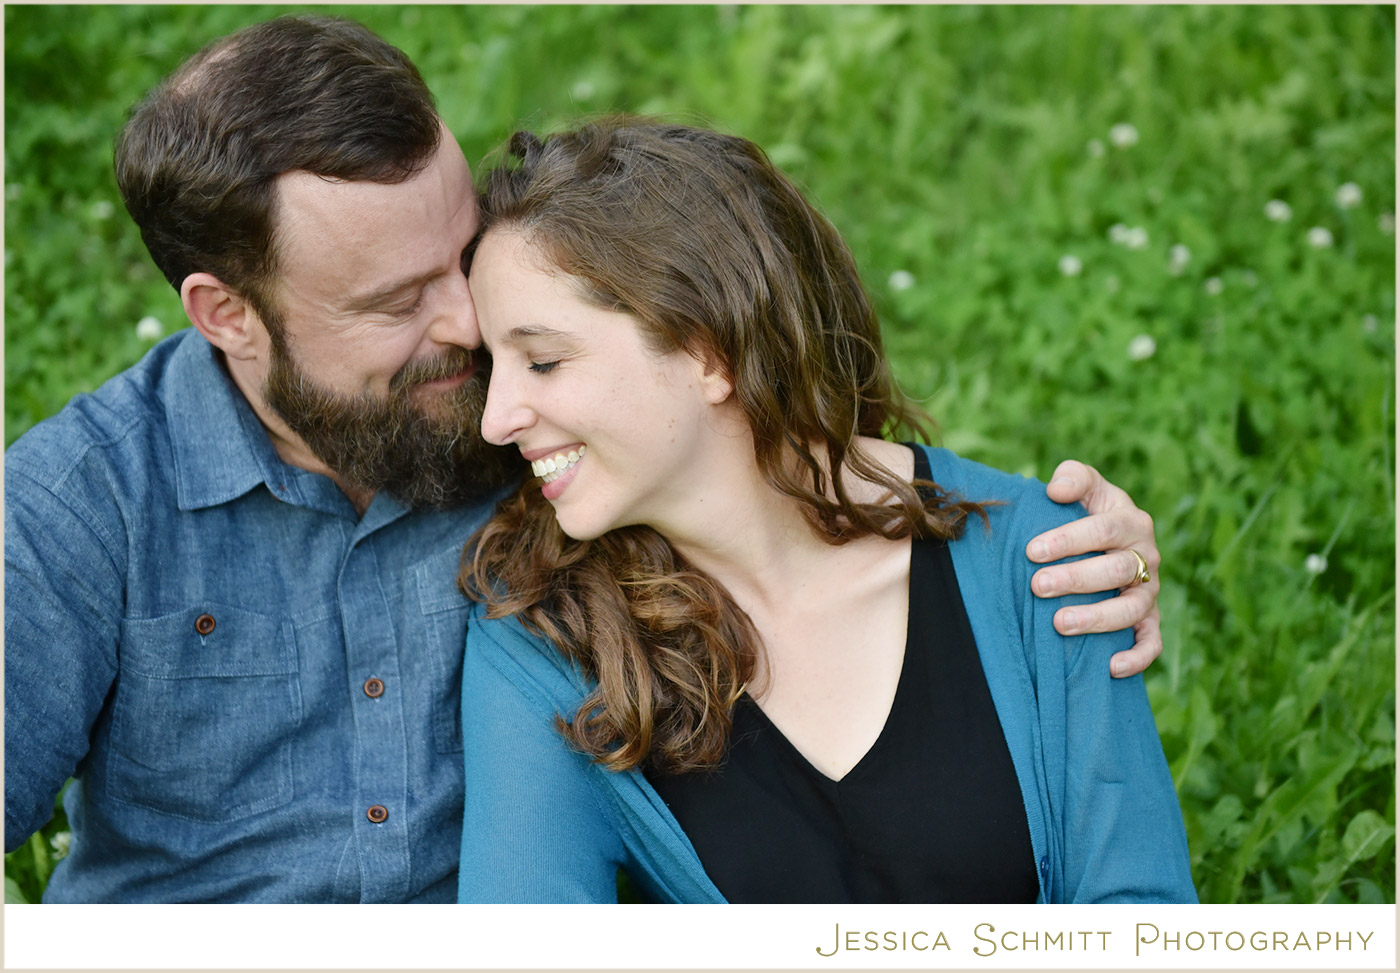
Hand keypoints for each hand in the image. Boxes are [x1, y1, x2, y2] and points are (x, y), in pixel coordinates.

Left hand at [1026, 459, 1161, 677]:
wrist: (1106, 542)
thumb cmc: (1086, 512)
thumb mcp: (1084, 486)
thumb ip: (1073, 477)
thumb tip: (1056, 489)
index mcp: (1131, 521)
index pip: (1103, 530)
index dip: (1068, 540)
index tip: (1032, 550)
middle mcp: (1146, 557)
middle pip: (1116, 570)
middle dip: (1075, 579)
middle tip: (1037, 586)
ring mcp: (1149, 591)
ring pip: (1132, 609)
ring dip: (1097, 618)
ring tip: (1059, 623)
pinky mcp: (1149, 620)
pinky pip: (1151, 643)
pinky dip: (1137, 657)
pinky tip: (1110, 667)